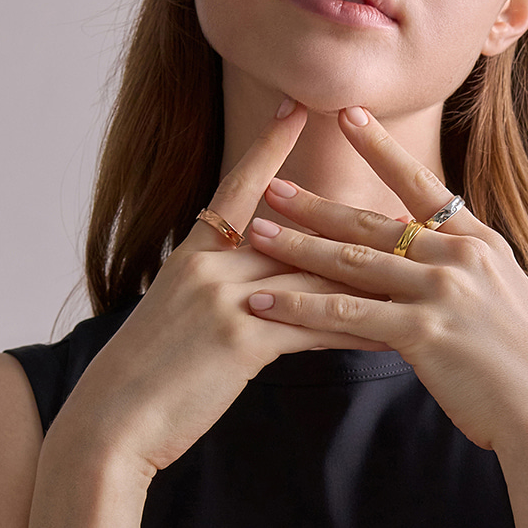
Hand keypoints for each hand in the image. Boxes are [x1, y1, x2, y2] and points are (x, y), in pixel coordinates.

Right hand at [55, 100, 388, 478]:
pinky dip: (356, 330)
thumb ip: (210, 291)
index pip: (238, 190)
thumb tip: (252, 287)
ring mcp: (227, 300)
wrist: (111, 420)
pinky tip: (391, 334)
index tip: (297, 107)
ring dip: (368, 280)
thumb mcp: (171, 318)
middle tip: (397, 193)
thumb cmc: (140, 379)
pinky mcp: (243, 341)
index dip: (268, 148)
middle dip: (349, 219)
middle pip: (296, 233)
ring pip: (315, 277)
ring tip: (416, 273)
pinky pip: (315, 327)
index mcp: (192, 256)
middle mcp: (212, 267)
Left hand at [243, 106, 527, 453]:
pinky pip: (347, 315)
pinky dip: (300, 308)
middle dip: (317, 204)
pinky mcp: (423, 332)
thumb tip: (425, 259)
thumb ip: (464, 274)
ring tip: (256, 233)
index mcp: (482, 244)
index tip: (347, 116)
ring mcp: (441, 291)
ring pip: (353, 262)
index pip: (423, 185)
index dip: (382, 149)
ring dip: (298, 247)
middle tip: (273, 185)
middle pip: (374, 223)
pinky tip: (265, 302)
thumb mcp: (503, 301)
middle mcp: (460, 257)